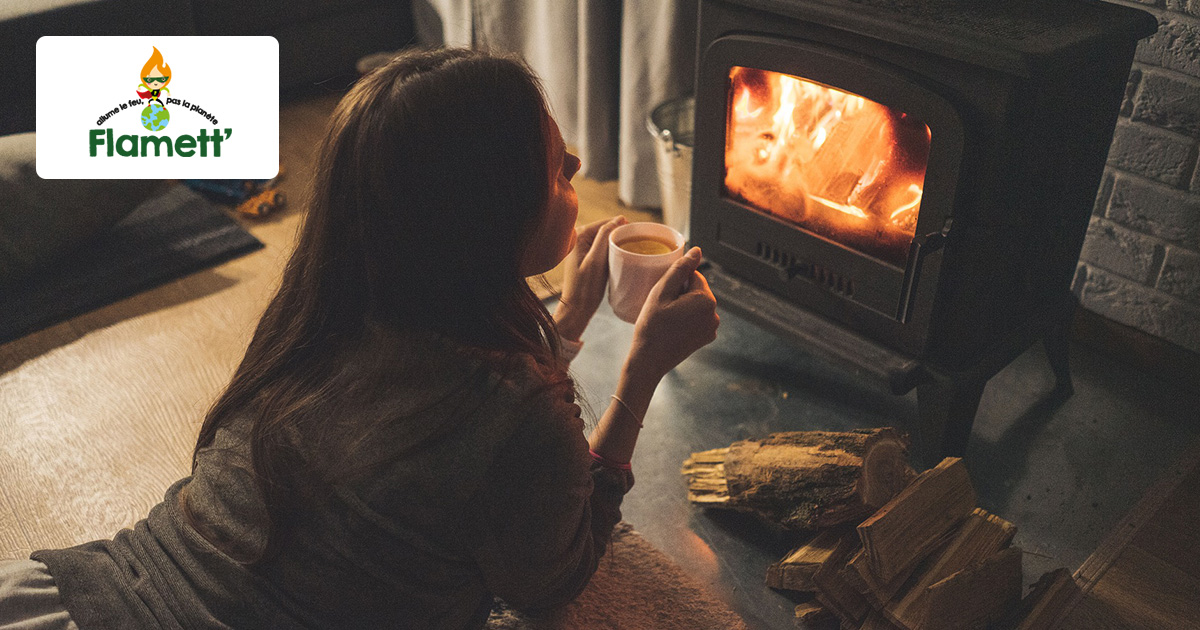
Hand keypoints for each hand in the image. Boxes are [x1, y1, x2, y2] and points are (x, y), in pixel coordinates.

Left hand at [554, 216, 626, 340]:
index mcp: (579, 235)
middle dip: (621, 235)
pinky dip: (613, 251)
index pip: (606, 223)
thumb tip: (619, 219)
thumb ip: (605, 236)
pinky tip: (622, 257)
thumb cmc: (585, 287)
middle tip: (638, 244)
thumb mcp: (596, 260)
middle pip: (606, 230)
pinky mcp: (586, 258)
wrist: (577, 309)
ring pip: (606, 240)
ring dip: (618, 244)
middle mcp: (578, 238)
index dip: (623, 227)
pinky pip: (603, 249)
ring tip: (632, 250)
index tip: (639, 235)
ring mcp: (582, 248)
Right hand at [625, 247, 719, 381]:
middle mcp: (714, 314)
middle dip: (681, 293)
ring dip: (683, 305)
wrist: (649, 360)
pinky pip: (698, 318)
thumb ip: (680, 269)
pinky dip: (687, 318)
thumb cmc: (652, 326)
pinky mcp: (706, 338)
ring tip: (666, 318)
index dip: (675, 282)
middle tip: (662, 307)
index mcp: (706, 300)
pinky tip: (672, 327)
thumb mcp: (661, 292)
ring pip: (696, 304)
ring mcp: (712, 328)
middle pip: (697, 290)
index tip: (663, 295)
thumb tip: (697, 251)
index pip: (693, 275)